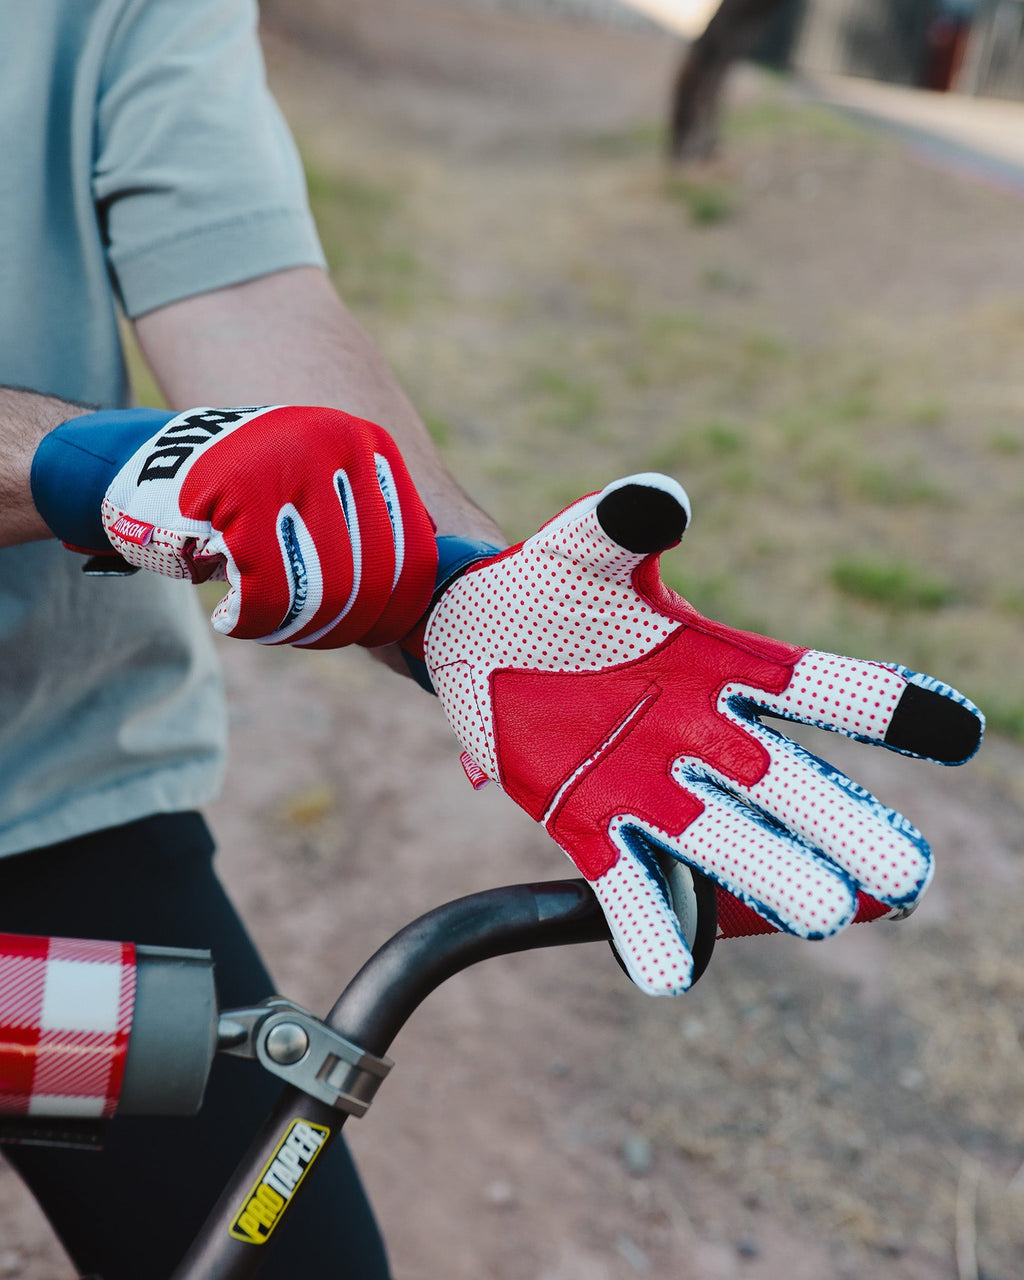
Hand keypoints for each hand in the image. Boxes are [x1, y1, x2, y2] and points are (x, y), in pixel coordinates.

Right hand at [31, 405, 436, 647]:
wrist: (139, 468)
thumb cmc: (238, 503)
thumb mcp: (318, 500)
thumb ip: (367, 536)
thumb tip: (423, 609)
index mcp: (369, 445)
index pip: (413, 558)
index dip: (392, 615)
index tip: (363, 634)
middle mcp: (339, 442)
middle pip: (371, 582)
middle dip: (336, 626)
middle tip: (297, 632)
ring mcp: (290, 461)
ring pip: (327, 592)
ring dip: (292, 627)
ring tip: (260, 619)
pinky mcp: (241, 492)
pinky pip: (271, 593)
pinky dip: (251, 622)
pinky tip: (230, 616)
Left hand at [421, 475, 982, 995]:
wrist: (477, 633)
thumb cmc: (550, 581)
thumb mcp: (583, 544)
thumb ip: (623, 524)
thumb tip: (658, 501)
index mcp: (719, 663)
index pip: (814, 687)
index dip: (881, 708)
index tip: (956, 733)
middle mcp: (701, 736)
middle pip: (788, 785)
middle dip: (843, 827)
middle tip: (903, 874)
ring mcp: (647, 786)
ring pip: (723, 840)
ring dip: (771, 875)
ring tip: (820, 913)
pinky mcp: (587, 822)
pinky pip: (627, 883)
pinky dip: (651, 925)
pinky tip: (670, 972)